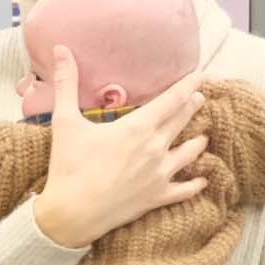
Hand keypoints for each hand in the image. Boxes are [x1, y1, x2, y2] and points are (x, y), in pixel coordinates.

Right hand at [31, 46, 208, 248]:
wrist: (70, 215)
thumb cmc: (68, 167)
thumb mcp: (65, 121)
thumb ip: (66, 83)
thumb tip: (61, 49)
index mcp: (137, 127)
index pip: (172, 99)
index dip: (189, 84)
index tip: (202, 75)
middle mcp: (155, 148)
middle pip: (182, 121)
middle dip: (193, 106)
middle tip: (201, 97)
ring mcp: (159, 175)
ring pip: (190, 153)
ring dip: (198, 141)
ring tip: (203, 135)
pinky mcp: (156, 197)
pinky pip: (185, 189)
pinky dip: (196, 183)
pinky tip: (203, 179)